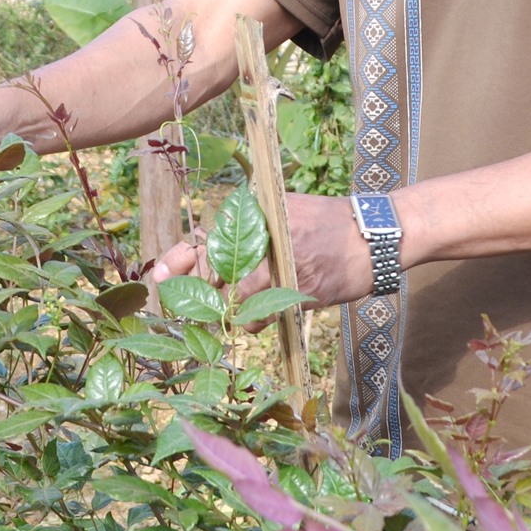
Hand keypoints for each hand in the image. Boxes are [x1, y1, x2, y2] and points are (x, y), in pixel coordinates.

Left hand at [149, 193, 375, 309]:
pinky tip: (258, 317)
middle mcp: (264, 237)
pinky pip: (261, 314)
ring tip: (233, 310)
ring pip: (235, 297)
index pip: (206, 236)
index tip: (158, 275)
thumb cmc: (325, 221)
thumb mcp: (283, 210)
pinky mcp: (298, 289)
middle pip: (213, 271)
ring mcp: (281, 264)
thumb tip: (208, 244)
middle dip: (197, 292)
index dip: (178, 259)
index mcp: (256, 214)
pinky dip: (254, 321)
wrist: (372, 235)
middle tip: (189, 304)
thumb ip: (249, 224)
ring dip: (228, 310)